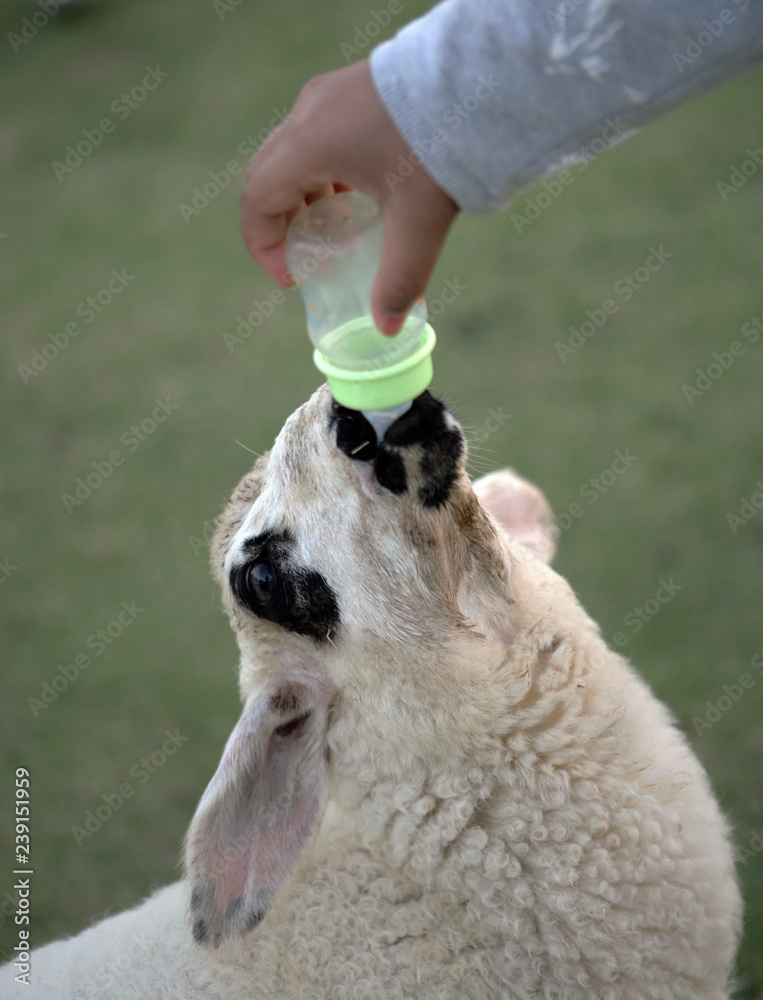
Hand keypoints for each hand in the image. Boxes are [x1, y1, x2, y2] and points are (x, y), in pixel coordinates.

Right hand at [241, 60, 458, 334]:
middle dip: (281, 223)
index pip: (257, 200)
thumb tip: (388, 328)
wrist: (482, 79)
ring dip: (304, 197)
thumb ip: (400, 278)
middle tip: (308, 258)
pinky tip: (361, 194)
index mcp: (310, 144)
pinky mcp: (353, 89)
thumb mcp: (419, 222)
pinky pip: (319, 136)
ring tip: (336, 230)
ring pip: (293, 154)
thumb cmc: (442, 145)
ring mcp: (330, 96)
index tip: (293, 276)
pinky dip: (325, 172)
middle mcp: (309, 113)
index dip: (265, 246)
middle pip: (269, 176)